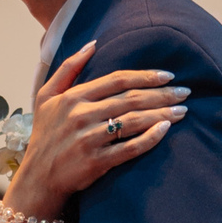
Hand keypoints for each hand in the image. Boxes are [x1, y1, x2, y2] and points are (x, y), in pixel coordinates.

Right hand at [9, 42, 188, 211]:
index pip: (117, 80)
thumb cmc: (45, 135)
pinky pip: (130, 147)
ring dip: (162, 114)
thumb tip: (92, 44)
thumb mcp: (46, 97)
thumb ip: (67, 68)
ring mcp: (89, 139)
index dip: (145, 76)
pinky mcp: (96, 162)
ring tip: (182, 111)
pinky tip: (165, 130)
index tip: (168, 76)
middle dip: (162, 94)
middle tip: (184, 92)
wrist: (37, 178)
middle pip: (130, 99)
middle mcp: (81, 115)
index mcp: (72, 97)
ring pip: (133, 121)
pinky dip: (150, 138)